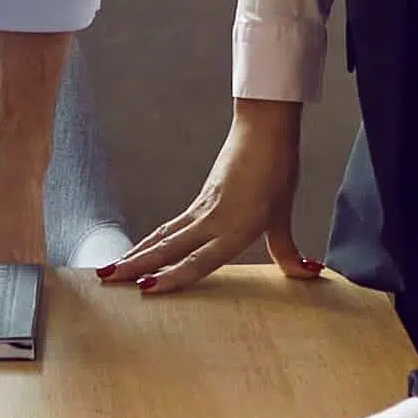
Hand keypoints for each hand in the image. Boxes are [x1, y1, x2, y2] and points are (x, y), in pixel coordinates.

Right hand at [104, 103, 316, 292]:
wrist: (263, 129)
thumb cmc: (276, 169)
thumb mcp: (282, 214)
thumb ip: (287, 249)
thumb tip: (310, 272)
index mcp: (235, 227)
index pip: (199, 259)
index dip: (174, 276)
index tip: (146, 287)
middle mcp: (212, 221)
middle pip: (168, 247)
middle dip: (136, 265)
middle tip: (107, 281)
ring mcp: (202, 210)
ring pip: (164, 236)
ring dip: (137, 253)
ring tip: (111, 270)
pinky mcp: (200, 200)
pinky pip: (171, 226)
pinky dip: (153, 241)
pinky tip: (143, 250)